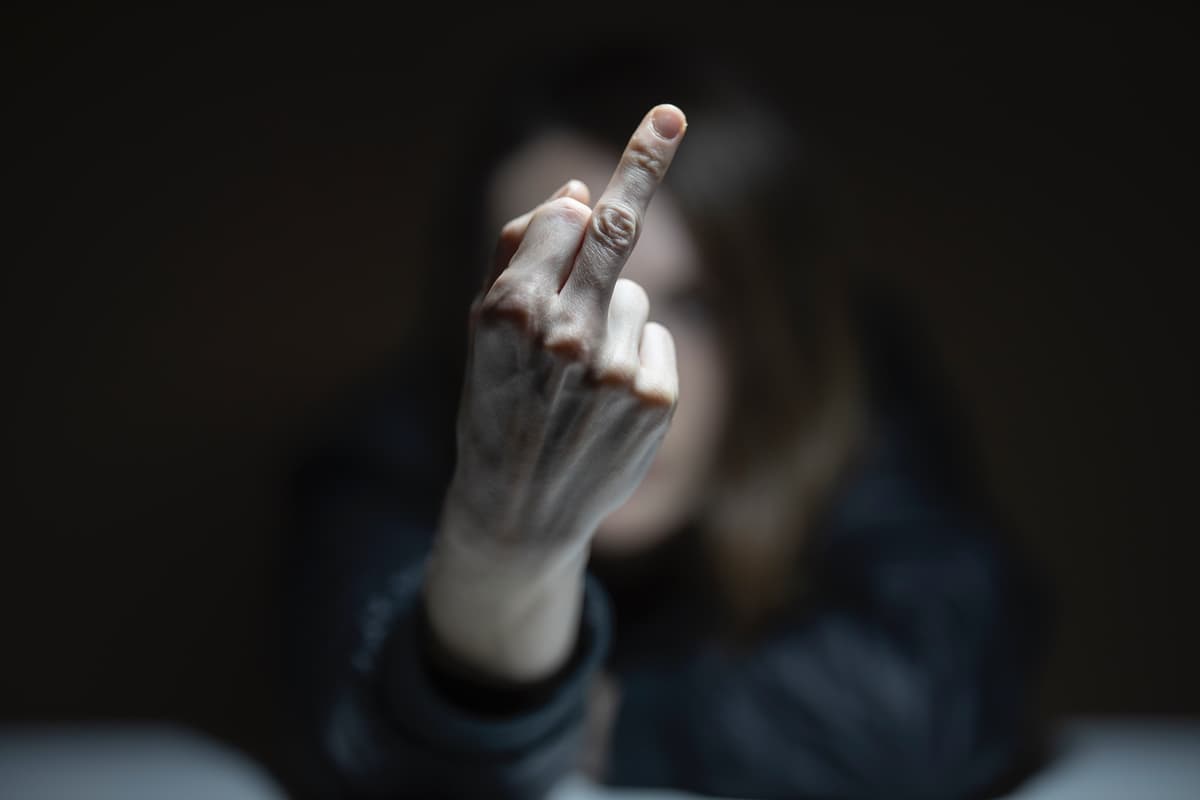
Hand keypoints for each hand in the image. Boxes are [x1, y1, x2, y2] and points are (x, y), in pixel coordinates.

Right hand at [424, 104, 687, 681]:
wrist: (519, 511)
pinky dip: (637, 357)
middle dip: (642, 170)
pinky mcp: (655, 399)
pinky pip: (656, 340)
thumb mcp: (482, 334)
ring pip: (633, 298)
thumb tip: (578, 194)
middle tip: (671, 117)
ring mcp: (613, 369)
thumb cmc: (496, 407)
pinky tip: (606, 402)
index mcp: (506, 313)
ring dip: (611, 320)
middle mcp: (562, 336)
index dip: (584, 197)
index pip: (566, 221)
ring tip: (578, 380)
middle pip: (614, 234)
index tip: (657, 123)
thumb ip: (522, 258)